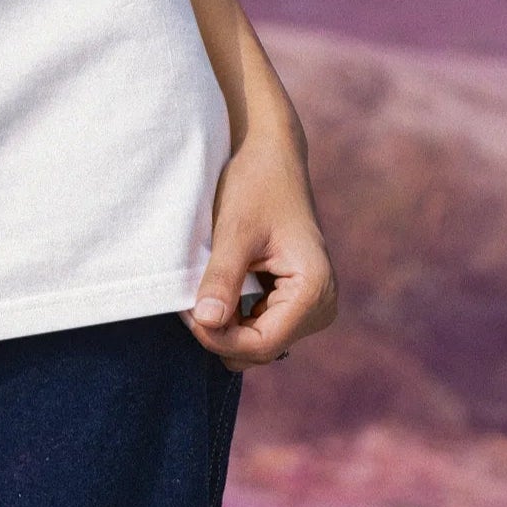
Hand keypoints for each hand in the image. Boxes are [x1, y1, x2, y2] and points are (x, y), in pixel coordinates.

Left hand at [185, 115, 336, 370]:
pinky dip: (235, 315)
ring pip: (259, 343)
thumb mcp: (234, 229)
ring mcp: (312, 307)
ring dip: (226, 325)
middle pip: (261, 349)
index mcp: (314, 290)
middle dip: (220, 332)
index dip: (219, 337)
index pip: (262, 344)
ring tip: (199, 289)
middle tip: (185, 299)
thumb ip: (222, 278)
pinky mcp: (297, 302)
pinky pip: (261, 326)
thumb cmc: (255, 185)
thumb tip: (207, 323)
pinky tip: (216, 289)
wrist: (271, 157)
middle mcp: (322, 306)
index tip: (184, 310)